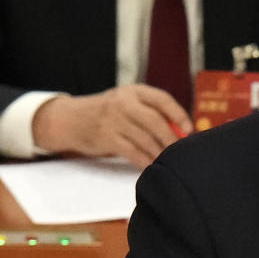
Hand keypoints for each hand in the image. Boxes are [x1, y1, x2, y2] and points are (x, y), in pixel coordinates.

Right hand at [32, 84, 192, 168]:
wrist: (70, 119)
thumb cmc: (108, 113)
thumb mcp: (128, 103)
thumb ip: (152, 112)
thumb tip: (182, 131)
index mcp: (134, 92)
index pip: (162, 99)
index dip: (179, 114)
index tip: (189, 129)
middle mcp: (124, 103)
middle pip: (156, 121)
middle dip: (172, 138)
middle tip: (181, 151)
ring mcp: (113, 120)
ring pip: (146, 140)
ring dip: (160, 153)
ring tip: (170, 160)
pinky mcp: (106, 138)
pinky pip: (133, 152)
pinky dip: (146, 161)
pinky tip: (153, 166)